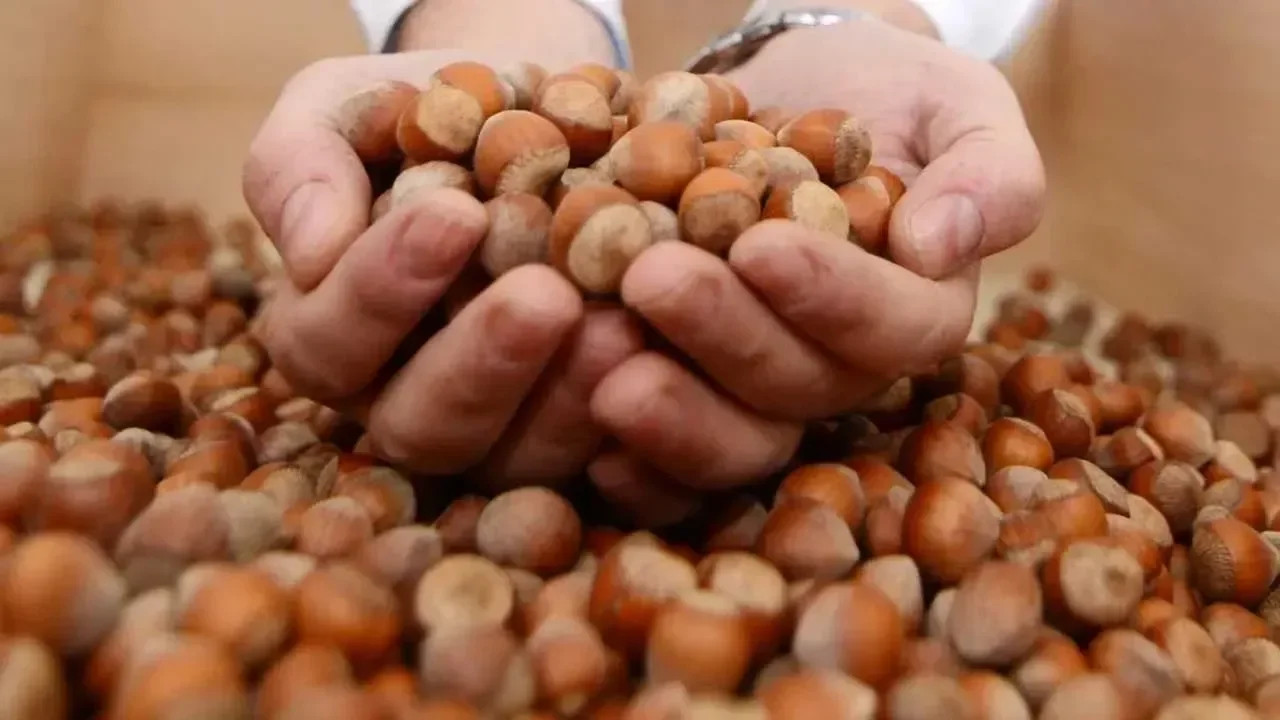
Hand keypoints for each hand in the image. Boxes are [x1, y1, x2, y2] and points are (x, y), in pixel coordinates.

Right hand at [242, 51, 641, 486]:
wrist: (528, 117)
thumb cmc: (417, 114)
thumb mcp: (342, 111)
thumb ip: (300, 167)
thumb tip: (309, 252)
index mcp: (328, 331)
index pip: (329, 340)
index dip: (384, 288)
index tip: (456, 214)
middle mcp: (399, 399)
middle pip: (419, 424)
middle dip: (483, 363)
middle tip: (547, 297)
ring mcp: (492, 429)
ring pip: (513, 457)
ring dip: (567, 402)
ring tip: (623, 328)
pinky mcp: (569, 433)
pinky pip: (598, 456)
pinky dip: (633, 412)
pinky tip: (666, 354)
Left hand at [588, 18, 1044, 495]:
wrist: (787, 91)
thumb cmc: (885, 94)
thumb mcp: (954, 103)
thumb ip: (989, 170)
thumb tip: (942, 246)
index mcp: (914, 311)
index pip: (896, 328)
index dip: (832, 298)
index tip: (762, 246)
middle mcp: (839, 368)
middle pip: (797, 387)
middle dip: (725, 338)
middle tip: (650, 278)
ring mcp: (759, 389)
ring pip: (732, 433)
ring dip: (669, 408)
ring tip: (598, 352)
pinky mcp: (693, 390)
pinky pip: (668, 455)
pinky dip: (631, 458)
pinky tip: (586, 437)